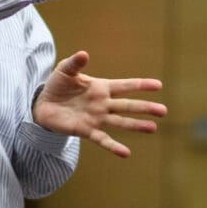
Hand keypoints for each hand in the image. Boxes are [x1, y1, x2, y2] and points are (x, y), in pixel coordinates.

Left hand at [33, 51, 166, 157]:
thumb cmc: (57, 85)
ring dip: (136, 125)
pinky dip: (113, 146)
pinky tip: (126, 153)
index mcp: (101, 87)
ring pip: (120, 122)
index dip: (141, 85)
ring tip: (152, 128)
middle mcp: (103, 104)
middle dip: (145, 107)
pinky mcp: (86, 131)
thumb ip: (75, 63)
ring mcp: (96, 118)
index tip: (159, 85)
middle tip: (163, 111)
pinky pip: (102, 139)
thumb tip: (84, 54)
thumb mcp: (65, 71)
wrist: (43, 105)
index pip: (125, 85)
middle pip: (128, 105)